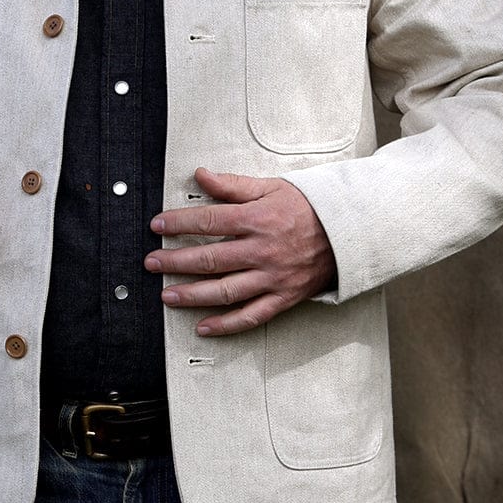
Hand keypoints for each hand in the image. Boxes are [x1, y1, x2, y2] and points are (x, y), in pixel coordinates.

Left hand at [145, 167, 335, 335]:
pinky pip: (251, 316)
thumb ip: (234, 184)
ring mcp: (272, 277)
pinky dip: (226, 325)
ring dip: (191, 295)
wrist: (350, 231)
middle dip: (174, 262)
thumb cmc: (309, 207)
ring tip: (167, 296)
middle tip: (152, 263)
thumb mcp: (272, 187)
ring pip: (224, 291)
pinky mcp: (283, 297)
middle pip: (209, 259)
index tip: (157, 225)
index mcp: (257, 220)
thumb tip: (202, 175)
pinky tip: (204, 327)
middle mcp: (262, 251)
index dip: (178, 223)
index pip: (208, 222)